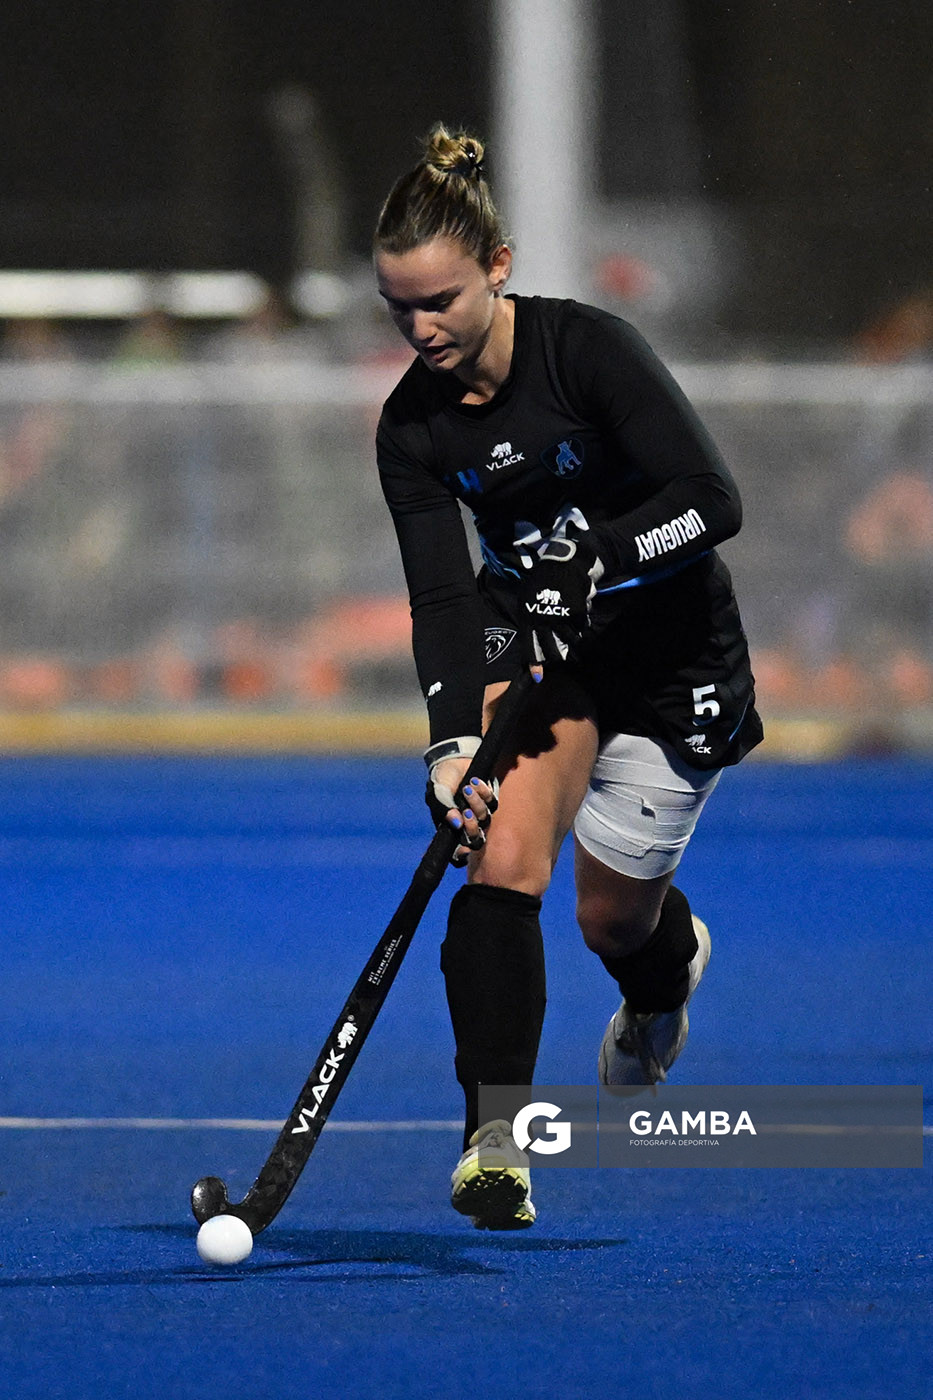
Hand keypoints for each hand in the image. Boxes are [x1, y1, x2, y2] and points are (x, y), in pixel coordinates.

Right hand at [425, 757, 498, 865]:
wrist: (453, 759)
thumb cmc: (442, 780)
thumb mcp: (436, 793)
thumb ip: (442, 807)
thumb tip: (456, 822)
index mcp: (451, 828)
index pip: (458, 852)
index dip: (461, 855)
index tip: (461, 850)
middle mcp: (466, 824)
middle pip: (476, 839)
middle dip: (471, 826)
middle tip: (465, 812)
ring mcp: (480, 813)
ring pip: (484, 819)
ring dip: (476, 804)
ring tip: (467, 789)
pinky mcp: (490, 800)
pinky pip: (492, 802)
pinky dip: (484, 792)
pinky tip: (475, 781)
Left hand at [516, 525, 603, 664]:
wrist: (561, 564)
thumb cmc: (542, 581)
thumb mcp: (528, 599)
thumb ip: (530, 618)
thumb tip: (533, 637)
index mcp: (528, 618)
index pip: (530, 646)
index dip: (534, 663)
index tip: (539, 678)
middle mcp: (542, 620)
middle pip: (551, 648)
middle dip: (558, 658)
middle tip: (563, 664)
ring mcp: (559, 617)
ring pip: (569, 640)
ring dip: (574, 646)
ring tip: (577, 652)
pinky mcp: (575, 612)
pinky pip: (581, 627)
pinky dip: (582, 627)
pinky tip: (582, 624)